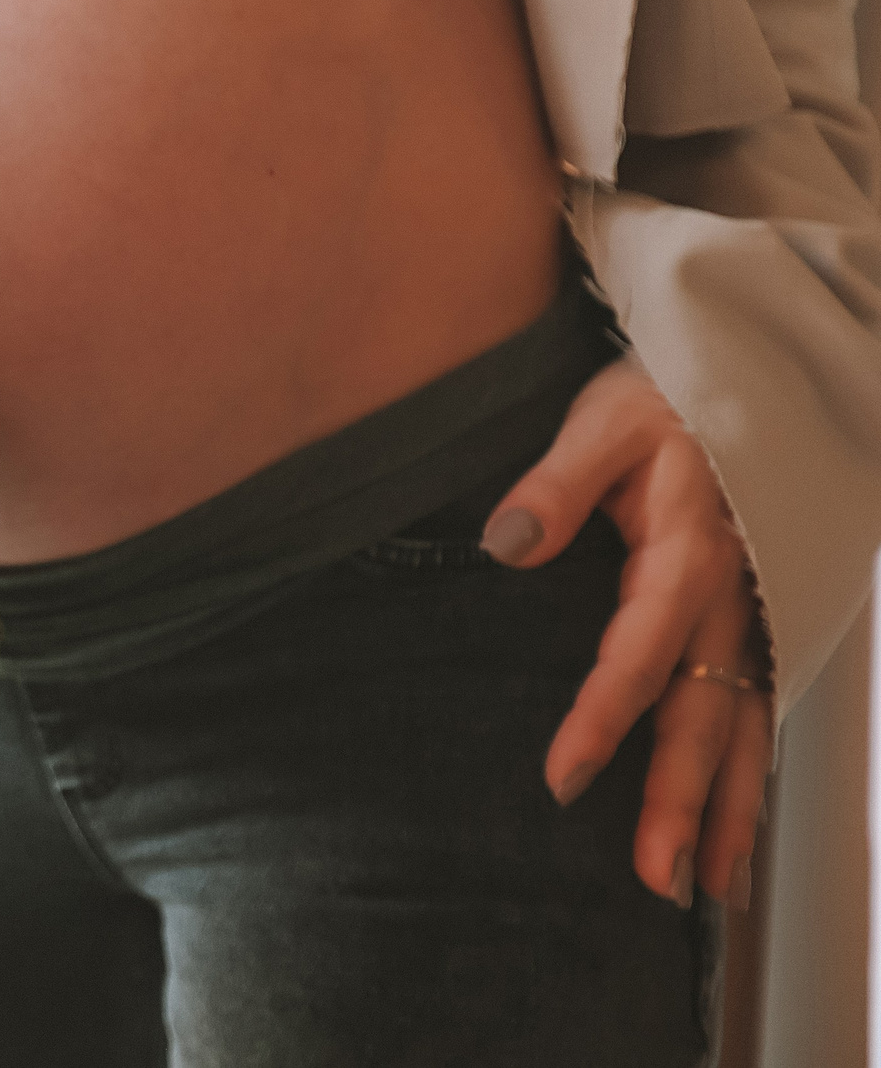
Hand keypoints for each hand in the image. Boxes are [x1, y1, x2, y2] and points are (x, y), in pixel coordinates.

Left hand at [479, 356, 771, 909]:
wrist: (737, 375)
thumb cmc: (661, 395)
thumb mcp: (602, 420)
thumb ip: (555, 482)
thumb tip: (506, 542)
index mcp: (688, 552)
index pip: (638, 655)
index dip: (603, 720)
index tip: (564, 780)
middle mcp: (730, 596)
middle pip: (706, 714)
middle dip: (683, 802)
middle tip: (656, 880)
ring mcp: (751, 612)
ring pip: (745, 725)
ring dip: (727, 808)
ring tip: (706, 888)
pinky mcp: (754, 617)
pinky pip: (756, 708)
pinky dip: (748, 773)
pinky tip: (730, 829)